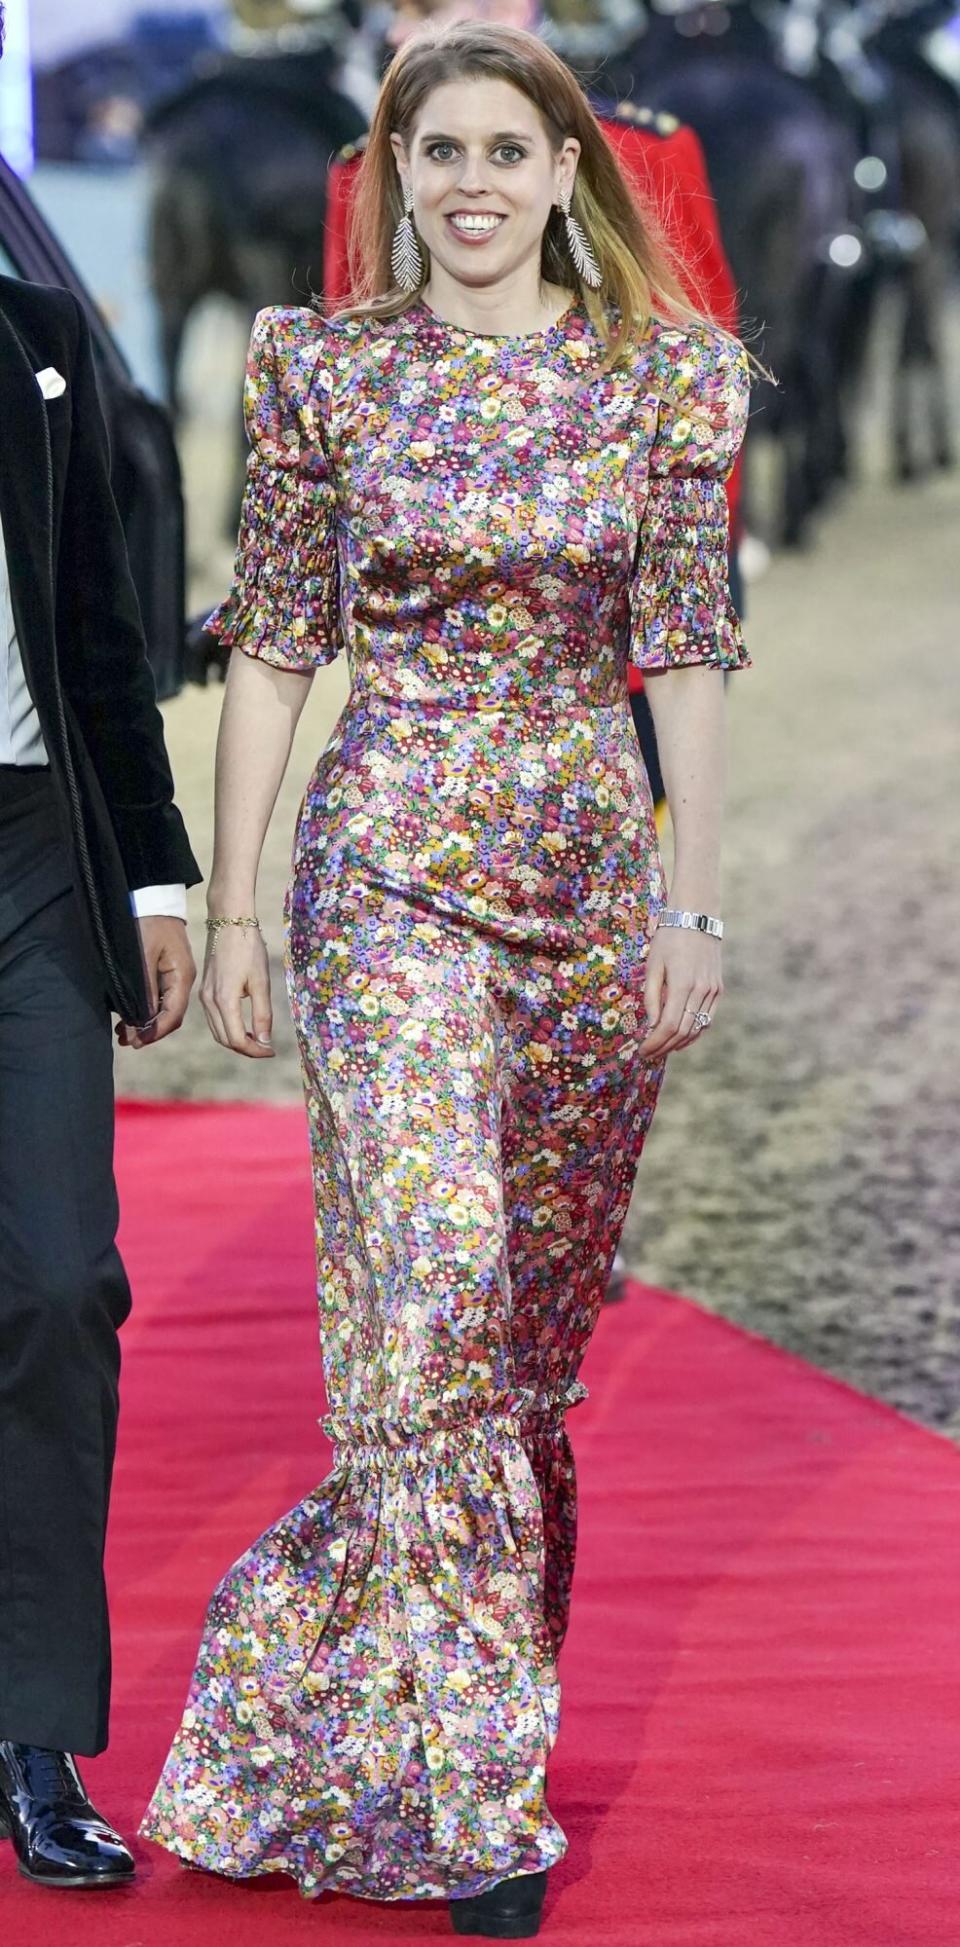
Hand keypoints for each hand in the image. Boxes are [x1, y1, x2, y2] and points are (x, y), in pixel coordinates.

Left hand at [117, 917, 196, 1049]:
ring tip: (124, 1034)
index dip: (155, 1031)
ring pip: (164, 1009)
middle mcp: (182, 980)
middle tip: (126, 1042)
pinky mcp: (166, 972)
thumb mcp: (142, 956)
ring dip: (145, 1023)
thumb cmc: (147, 923)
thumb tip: (142, 1021)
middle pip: (170, 1016)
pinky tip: (130, 1017)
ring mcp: (175, 976)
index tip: (136, 1041)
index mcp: (182, 976)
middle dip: (149, 1031)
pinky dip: (146, 1010)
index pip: (173, 1014)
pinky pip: (159, 998)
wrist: (153, 898)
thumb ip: (144, 990)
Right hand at [200, 922, 273, 1058]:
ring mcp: (204, 996)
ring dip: (236, 1040)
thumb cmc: (249, 948)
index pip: (236, 1039)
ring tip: (258, 1039)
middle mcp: (209, 1002)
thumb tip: (265, 1041)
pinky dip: (228, 1029)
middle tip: (267, 1048)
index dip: (255, 1051)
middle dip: (246, 1049)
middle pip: (225, 1040)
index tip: (272, 1050)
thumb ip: (262, 1014)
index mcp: (223, 1000)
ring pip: (217, 1031)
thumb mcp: (261, 982)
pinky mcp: (205, 991)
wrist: (229, 921)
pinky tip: (244, 1025)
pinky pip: (214, 1019)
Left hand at [639, 923, 721, 1059]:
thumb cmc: (669, 939)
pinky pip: (707, 1018)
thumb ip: (652, 997)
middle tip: (649, 1055)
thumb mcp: (653, 965)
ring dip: (679, 1043)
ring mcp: (713, 991)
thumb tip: (652, 1025)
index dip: (655, 1042)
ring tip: (662, 1049)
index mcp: (683, 985)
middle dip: (665, 1047)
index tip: (643, 1051)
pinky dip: (694, 1032)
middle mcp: (702, 991)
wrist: (696, 917)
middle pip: (684, 1032)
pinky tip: (680, 1037)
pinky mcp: (718, 989)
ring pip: (698, 1028)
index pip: (669, 1026)